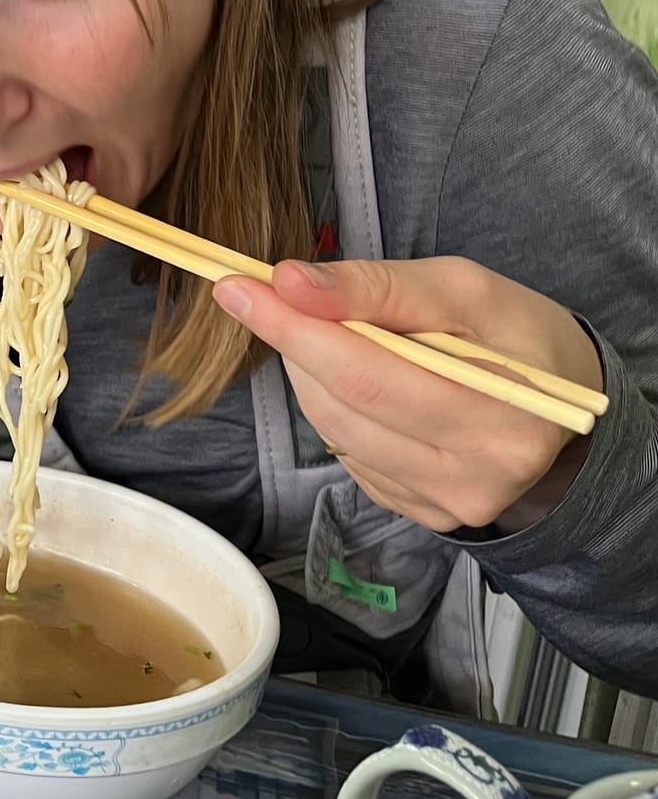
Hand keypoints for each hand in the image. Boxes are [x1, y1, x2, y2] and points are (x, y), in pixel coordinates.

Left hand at [213, 257, 603, 534]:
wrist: (563, 405)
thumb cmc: (517, 335)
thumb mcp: (463, 288)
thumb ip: (377, 286)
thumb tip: (289, 284)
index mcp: (502, 411)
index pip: (366, 372)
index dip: (292, 328)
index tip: (236, 287)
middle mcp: (476, 473)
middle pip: (342, 405)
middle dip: (292, 344)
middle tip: (267, 297)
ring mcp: (448, 503)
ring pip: (334, 431)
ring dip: (311, 375)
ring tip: (332, 336)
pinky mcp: (424, 514)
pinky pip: (349, 455)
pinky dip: (336, 409)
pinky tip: (362, 383)